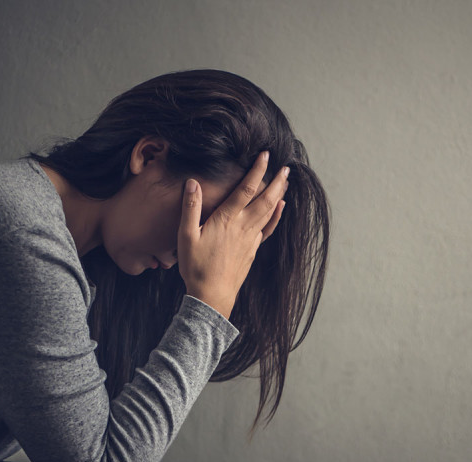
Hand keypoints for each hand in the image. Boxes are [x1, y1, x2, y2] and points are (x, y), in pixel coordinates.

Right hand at [177, 151, 288, 318]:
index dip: (257, 170)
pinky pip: (267, 228)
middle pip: (265, 199)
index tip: (265, 155)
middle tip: (286, 167)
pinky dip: (276, 216)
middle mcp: (243, 226)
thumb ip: (190, 208)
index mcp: (227, 219)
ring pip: (269, 212)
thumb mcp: (186, 236)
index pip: (246, 189)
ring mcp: (250, 238)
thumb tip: (193, 183)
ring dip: (279, 194)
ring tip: (286, 181)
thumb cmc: (196, 266)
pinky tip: (280, 208)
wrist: (212, 295)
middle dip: (276, 181)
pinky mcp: (252, 249)